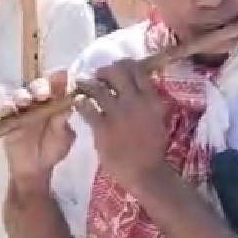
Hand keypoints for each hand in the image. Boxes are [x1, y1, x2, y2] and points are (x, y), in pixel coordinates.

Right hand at [0, 71, 74, 185]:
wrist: (36, 168)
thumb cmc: (53, 149)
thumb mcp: (63, 137)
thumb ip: (63, 121)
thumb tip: (70, 105)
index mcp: (55, 101)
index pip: (57, 85)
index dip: (59, 79)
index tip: (63, 77)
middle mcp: (38, 101)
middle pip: (37, 86)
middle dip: (40, 87)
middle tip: (44, 94)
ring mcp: (21, 108)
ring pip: (19, 94)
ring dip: (22, 95)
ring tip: (26, 101)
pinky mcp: (7, 118)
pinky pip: (4, 109)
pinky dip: (5, 106)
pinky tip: (9, 108)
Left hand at [75, 60, 166, 188]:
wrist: (146, 173)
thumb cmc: (153, 148)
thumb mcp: (159, 119)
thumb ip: (149, 102)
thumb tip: (141, 87)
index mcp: (151, 99)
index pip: (137, 69)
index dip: (124, 64)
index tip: (117, 68)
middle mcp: (135, 102)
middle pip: (117, 72)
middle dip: (105, 71)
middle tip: (98, 77)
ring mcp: (118, 114)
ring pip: (98, 88)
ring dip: (87, 84)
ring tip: (81, 86)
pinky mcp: (102, 128)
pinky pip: (86, 108)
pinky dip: (80, 103)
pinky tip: (79, 104)